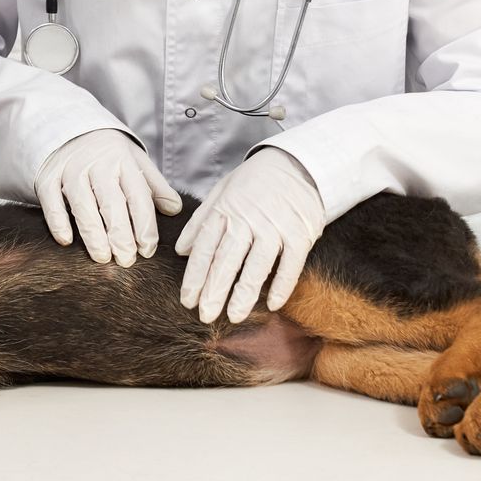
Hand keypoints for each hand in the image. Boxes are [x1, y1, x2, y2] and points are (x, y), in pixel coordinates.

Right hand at [35, 128, 182, 265]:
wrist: (67, 125)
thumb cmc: (107, 152)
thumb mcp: (134, 160)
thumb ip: (154, 185)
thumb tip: (174, 210)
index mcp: (123, 161)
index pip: (138, 195)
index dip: (144, 225)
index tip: (147, 250)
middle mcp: (97, 164)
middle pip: (111, 202)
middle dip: (120, 233)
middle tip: (126, 259)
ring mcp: (71, 170)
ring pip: (83, 204)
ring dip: (93, 233)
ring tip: (102, 257)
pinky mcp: (48, 176)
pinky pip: (52, 201)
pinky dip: (58, 221)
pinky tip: (66, 241)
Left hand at [175, 148, 325, 323]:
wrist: (297, 164)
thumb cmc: (255, 180)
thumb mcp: (222, 191)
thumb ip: (201, 220)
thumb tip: (181, 250)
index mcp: (225, 210)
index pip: (205, 248)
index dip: (195, 276)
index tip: (187, 300)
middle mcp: (247, 220)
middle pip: (227, 261)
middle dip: (214, 291)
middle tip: (205, 316)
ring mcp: (274, 227)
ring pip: (256, 266)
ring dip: (244, 294)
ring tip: (234, 316)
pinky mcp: (300, 234)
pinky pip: (290, 265)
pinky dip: (281, 285)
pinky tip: (272, 304)